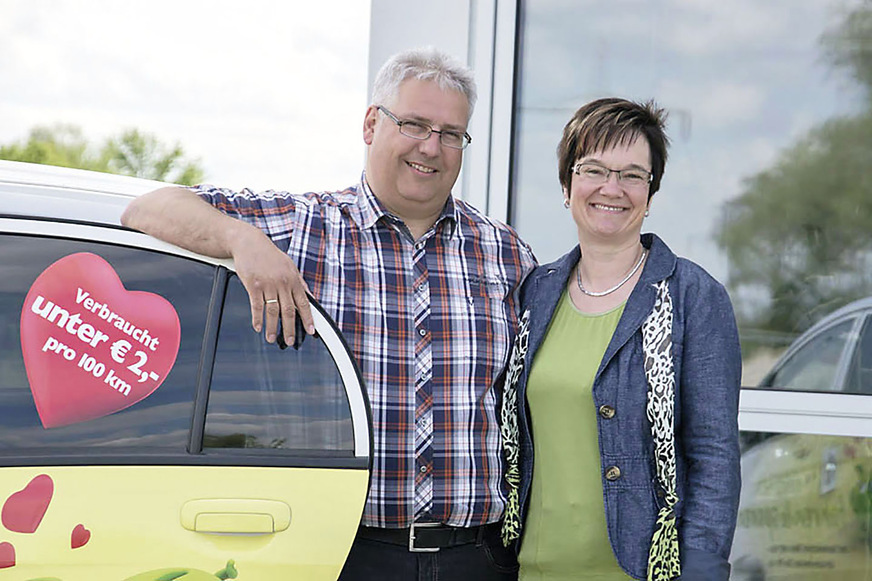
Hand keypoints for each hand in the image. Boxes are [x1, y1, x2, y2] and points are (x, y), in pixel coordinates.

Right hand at [229, 224, 314, 344]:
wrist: (249, 243)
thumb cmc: (268, 254)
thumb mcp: (289, 265)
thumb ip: (299, 282)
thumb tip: (309, 295)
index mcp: (293, 279)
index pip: (303, 303)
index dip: (307, 319)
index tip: (311, 331)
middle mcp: (282, 283)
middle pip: (288, 311)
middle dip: (290, 329)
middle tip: (290, 341)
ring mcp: (268, 284)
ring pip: (272, 311)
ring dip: (273, 328)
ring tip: (272, 338)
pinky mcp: (253, 285)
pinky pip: (256, 306)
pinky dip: (257, 319)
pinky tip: (258, 327)